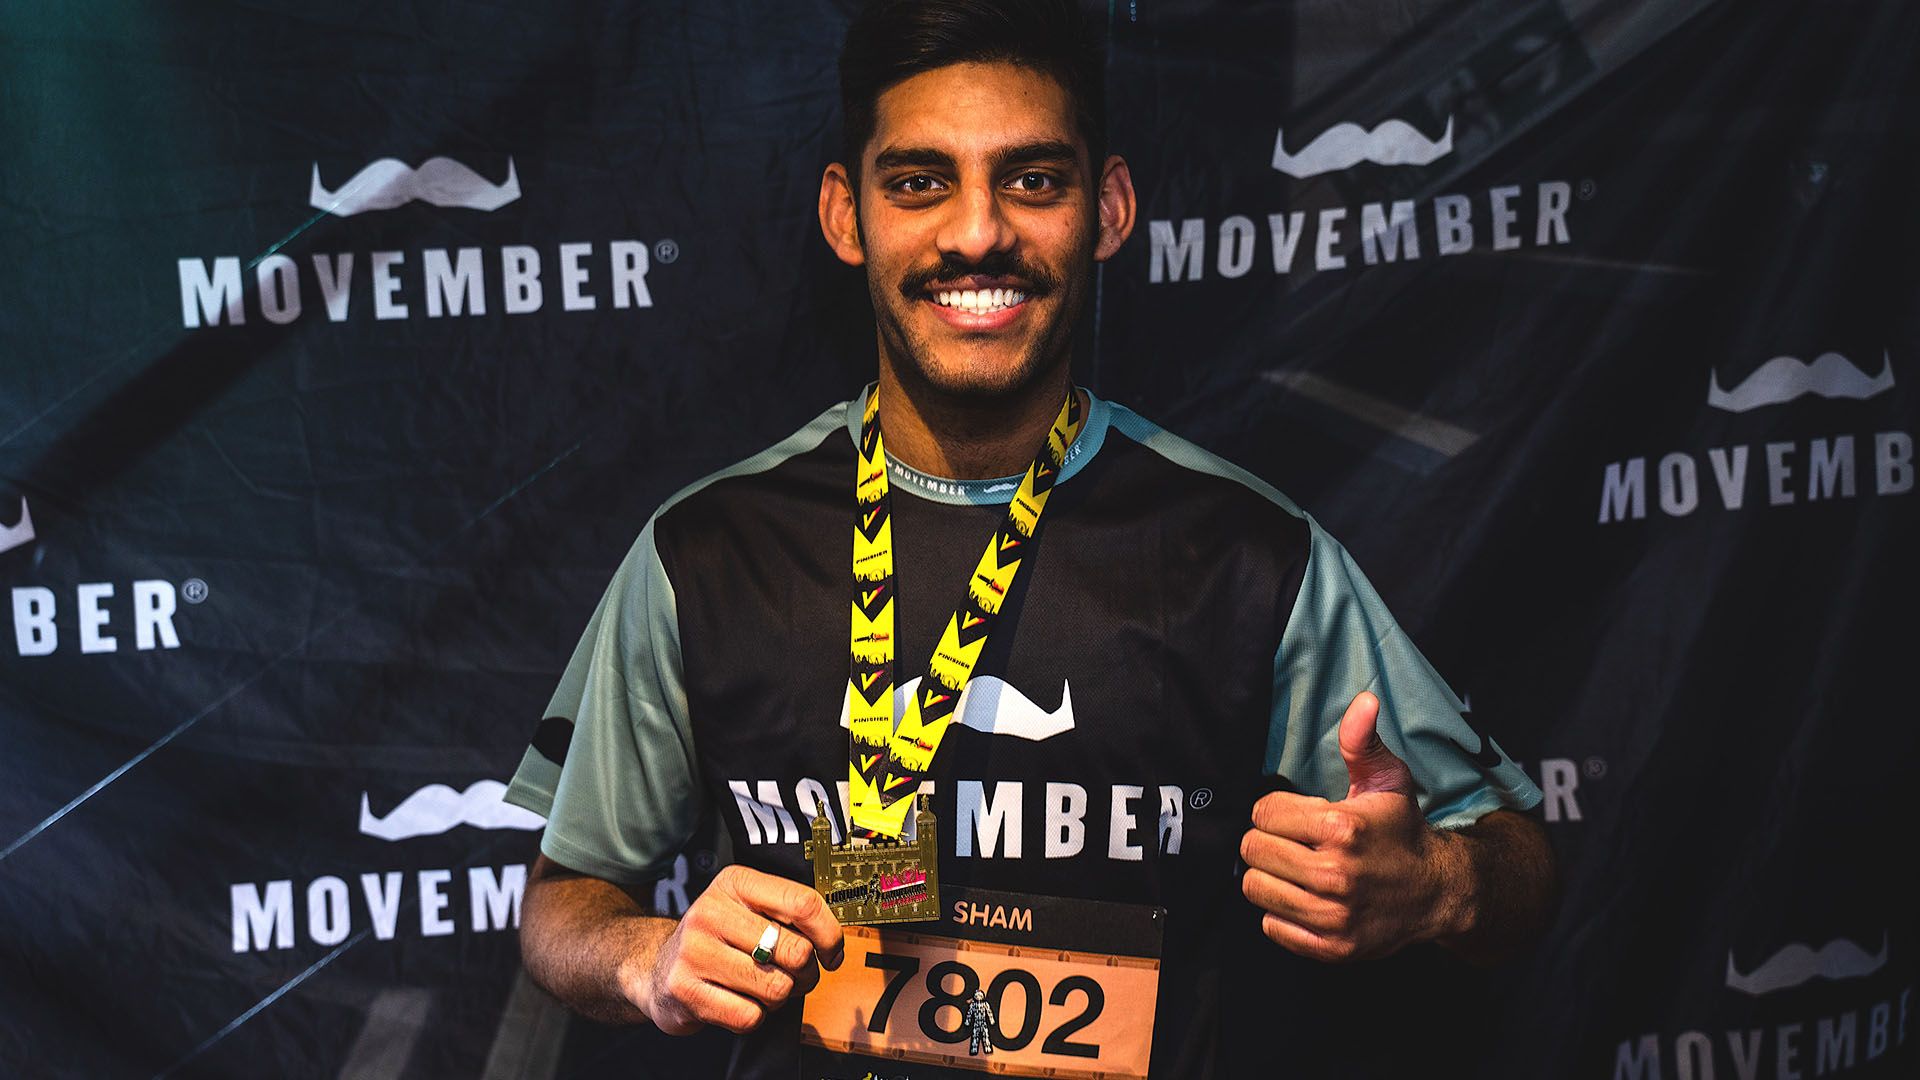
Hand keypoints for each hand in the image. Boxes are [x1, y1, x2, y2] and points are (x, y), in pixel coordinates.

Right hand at [627, 864, 844, 1034]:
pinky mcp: (685, 991)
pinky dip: (755, 1016)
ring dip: (780, 996)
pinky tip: (740, 1002)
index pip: (803, 903)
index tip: (832, 953)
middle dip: (807, 973)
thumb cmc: (717, 940)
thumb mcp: (747, 909)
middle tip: (797, 975)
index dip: (830, 934)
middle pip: (796, 951)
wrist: (658, 968)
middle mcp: (711, 912)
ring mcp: (695, 952)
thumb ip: (788, 914)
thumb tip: (836, 938)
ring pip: (776, 988)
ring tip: (763, 987)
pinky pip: (749, 1016)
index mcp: (735, 883)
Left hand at [1239, 691, 1461, 961]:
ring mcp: (1334, 915)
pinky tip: (1304, 897)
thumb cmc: (1402, 830)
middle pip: (1252, 850)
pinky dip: (1280, 911)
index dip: (1274, 809)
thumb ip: (1364, 740)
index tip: (1294, 815)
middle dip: (1265, 840)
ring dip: (1269, 876)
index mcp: (1342, 827)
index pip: (1263, 812)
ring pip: (1256, 888)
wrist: (1438, 892)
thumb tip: (1364, 699)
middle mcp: (1336, 874)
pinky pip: (1271, 925)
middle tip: (1289, 842)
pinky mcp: (1332, 947)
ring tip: (1293, 868)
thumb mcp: (1388, 779)